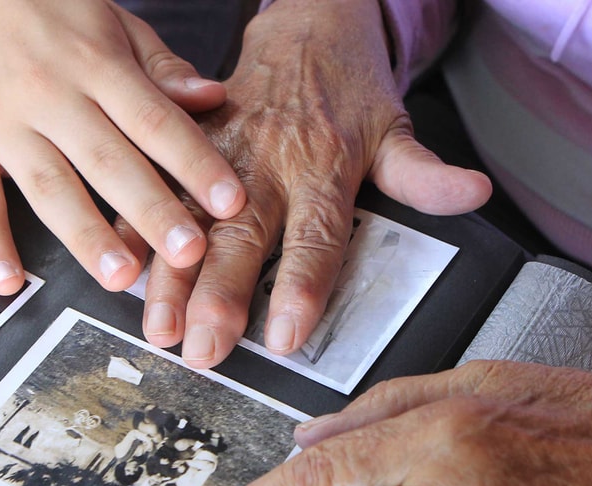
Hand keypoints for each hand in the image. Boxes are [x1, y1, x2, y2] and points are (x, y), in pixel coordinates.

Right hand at [0, 0, 244, 293]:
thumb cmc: (38, 5)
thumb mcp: (108, 20)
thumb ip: (160, 66)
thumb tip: (212, 98)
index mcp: (97, 64)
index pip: (155, 121)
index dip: (195, 163)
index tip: (230, 202)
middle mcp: (51, 95)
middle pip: (109, 162)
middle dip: (152, 211)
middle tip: (188, 253)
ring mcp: (0, 121)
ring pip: (49, 187)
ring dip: (87, 236)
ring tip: (121, 277)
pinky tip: (9, 280)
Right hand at [134, 0, 490, 366]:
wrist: (307, 20)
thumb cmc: (349, 87)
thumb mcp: (394, 128)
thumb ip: (424, 173)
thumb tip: (473, 196)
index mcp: (322, 167)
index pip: (316, 238)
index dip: (301, 288)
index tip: (282, 335)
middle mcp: (268, 163)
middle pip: (244, 236)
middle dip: (220, 295)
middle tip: (203, 346)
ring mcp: (225, 154)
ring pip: (193, 219)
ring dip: (172, 275)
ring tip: (157, 324)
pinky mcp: (193, 143)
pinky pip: (160, 186)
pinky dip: (137, 225)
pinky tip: (119, 263)